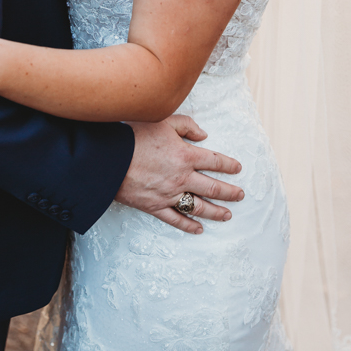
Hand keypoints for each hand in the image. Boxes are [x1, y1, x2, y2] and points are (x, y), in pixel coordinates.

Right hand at [116, 115, 243, 234]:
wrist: (109, 159)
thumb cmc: (135, 136)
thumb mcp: (163, 121)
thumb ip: (187, 125)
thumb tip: (203, 135)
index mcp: (186, 155)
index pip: (215, 161)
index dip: (228, 165)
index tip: (238, 168)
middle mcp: (182, 177)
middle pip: (213, 188)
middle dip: (230, 192)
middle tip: (240, 195)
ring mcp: (169, 194)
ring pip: (199, 207)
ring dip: (216, 212)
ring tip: (227, 215)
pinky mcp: (155, 206)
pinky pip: (176, 219)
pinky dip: (189, 225)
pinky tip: (199, 229)